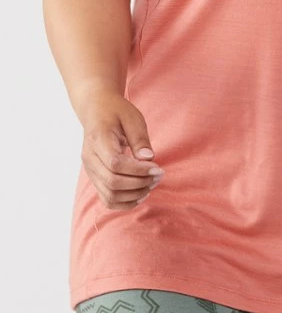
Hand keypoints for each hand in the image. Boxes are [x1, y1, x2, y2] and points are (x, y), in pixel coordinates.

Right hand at [80, 89, 164, 209]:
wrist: (96, 110)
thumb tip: (148, 158)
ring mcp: (90, 170)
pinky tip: (140, 194)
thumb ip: (139, 138)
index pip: (116, 164)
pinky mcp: (94, 177)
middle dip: (139, 184)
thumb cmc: (116, 111)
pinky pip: (106, 198)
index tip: (158, 168)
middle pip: (112, 183)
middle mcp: (90, 158)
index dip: (138, 170)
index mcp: (97, 140)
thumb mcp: (132, 117)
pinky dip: (124, 202)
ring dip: (134, 195)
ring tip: (152, 184)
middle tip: (159, 176)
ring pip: (109, 195)